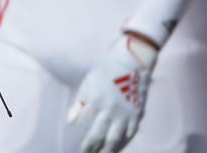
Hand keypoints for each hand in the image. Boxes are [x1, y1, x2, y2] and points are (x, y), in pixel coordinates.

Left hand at [67, 33, 158, 152]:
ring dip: (108, 150)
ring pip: (115, 138)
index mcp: (96, 100)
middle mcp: (110, 109)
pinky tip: (118, 147)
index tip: (79, 146)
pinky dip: (124, 143)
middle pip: (99, 135)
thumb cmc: (105, 72)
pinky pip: (130, 133)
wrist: (131, 62)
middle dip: (91, 147)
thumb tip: (70, 122)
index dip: (82, 137)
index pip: (85, 125)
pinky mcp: (137, 114)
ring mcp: (125, 113)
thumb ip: (78, 103)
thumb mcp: (88, 83)